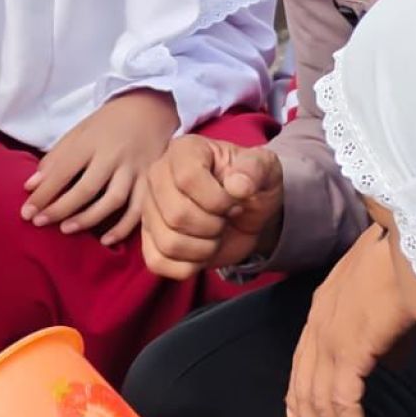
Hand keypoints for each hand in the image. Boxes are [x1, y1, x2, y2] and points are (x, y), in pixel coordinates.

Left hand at [23, 91, 180, 245]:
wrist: (152, 108)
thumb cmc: (109, 124)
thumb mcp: (79, 132)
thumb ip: (55, 158)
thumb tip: (30, 186)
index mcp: (92, 141)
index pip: (63, 170)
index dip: (43, 193)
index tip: (26, 212)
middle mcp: (114, 155)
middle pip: (87, 188)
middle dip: (60, 208)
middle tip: (39, 223)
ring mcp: (136, 168)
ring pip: (113, 200)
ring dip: (89, 219)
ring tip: (66, 230)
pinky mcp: (153, 180)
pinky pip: (140, 209)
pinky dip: (124, 227)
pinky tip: (107, 240)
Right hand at [140, 135, 284, 278]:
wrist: (247, 212)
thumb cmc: (251, 185)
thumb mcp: (265, 168)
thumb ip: (256, 169)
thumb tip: (237, 186)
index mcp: (183, 151)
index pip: (188, 179)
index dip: (218, 200)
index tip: (235, 200)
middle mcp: (157, 176)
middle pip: (176, 215)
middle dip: (213, 226)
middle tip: (225, 218)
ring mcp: (149, 209)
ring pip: (169, 243)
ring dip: (204, 248)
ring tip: (214, 233)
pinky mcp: (149, 239)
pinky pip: (158, 263)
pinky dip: (188, 265)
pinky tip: (201, 251)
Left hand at [286, 225, 413, 416]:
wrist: (414, 231)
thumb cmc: (412, 257)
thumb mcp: (390, 294)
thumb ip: (386, 329)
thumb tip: (394, 357)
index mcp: (327, 307)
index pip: (304, 359)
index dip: (300, 392)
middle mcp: (320, 323)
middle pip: (306, 385)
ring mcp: (331, 335)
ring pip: (320, 399)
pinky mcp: (349, 347)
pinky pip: (342, 401)